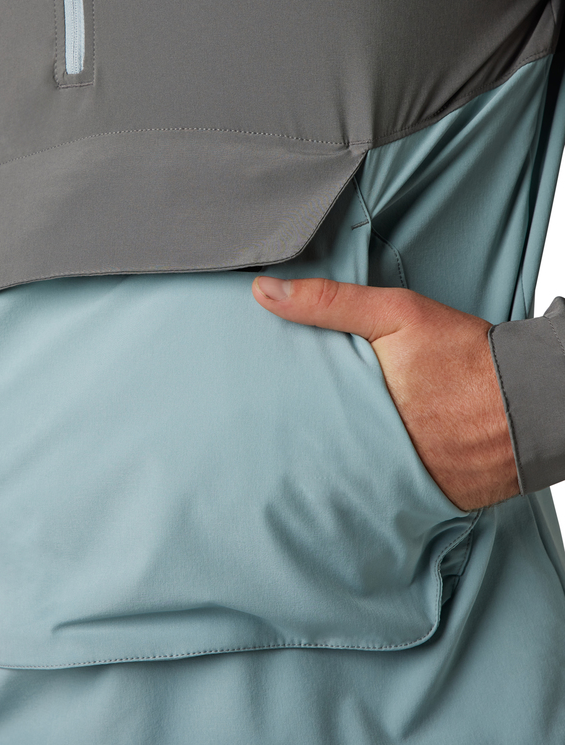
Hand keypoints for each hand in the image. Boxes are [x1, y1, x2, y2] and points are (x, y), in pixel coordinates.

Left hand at [252, 277, 518, 510]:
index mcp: (355, 418)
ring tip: (313, 454)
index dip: (276, 419)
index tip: (255, 411)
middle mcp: (374, 459)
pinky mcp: (429, 500)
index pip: (296, 426)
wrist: (536, 400)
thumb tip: (263, 291)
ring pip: (350, 479)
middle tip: (275, 437)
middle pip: (319, 456)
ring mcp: (401, 485)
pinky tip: (364, 465)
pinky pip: (387, 491)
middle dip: (301, 445)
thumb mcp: (395, 314)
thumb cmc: (465, 357)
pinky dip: (374, 478)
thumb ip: (328, 302)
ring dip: (337, 464)